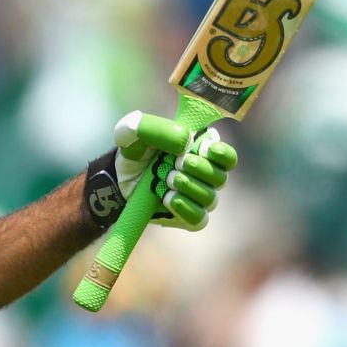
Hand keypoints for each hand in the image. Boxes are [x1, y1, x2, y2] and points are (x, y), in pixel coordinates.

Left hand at [114, 110, 238, 230]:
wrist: (119, 178)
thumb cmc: (135, 151)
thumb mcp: (135, 131)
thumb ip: (155, 128)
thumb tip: (184, 143)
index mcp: (202, 152)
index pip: (228, 157)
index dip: (222, 154)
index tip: (205, 148)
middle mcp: (205, 176)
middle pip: (220, 178)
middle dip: (199, 170)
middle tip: (176, 163)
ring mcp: (197, 198)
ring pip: (210, 198)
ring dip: (189, 187)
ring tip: (167, 179)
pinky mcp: (187, 217)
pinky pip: (199, 219)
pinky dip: (186, 209)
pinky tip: (168, 198)